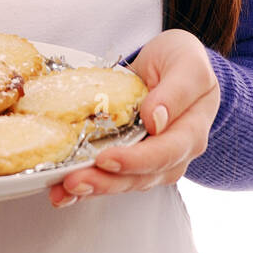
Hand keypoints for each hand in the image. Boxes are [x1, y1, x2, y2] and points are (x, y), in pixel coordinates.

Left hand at [49, 29, 219, 207]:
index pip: (164, 154)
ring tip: (63, 189)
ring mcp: (150, 160)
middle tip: (74, 181)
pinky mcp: (129, 158)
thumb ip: (176, 91)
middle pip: (140, 176)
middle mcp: (172, 154)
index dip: (135, 160)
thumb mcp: (187, 65)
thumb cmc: (182, 61)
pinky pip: (108, 175)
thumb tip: (156, 119)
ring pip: (122, 182)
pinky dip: (86, 184)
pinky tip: (62, 190)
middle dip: (105, 182)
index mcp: (190, 132)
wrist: (172, 62)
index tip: (107, 158)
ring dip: (92, 187)